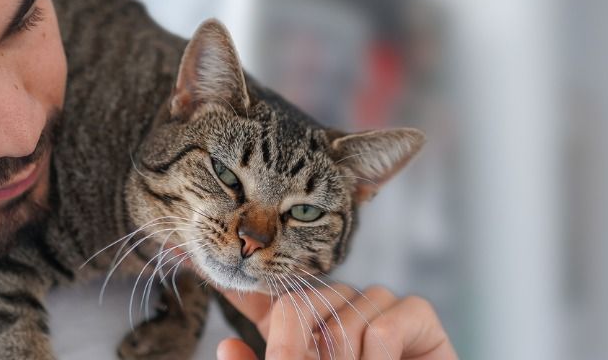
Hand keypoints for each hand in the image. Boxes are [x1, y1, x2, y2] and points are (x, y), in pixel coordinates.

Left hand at [215, 283, 456, 359]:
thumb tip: (228, 346)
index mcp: (301, 333)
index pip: (261, 298)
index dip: (232, 281)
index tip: (190, 258)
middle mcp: (336, 312)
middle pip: (301, 302)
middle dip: (303, 348)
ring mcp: (377, 309)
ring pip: (347, 313)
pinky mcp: (417, 315)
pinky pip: (386, 322)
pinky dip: (382, 356)